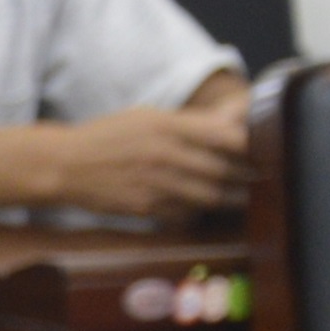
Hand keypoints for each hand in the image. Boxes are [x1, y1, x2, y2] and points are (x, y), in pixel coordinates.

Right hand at [48, 96, 252, 220]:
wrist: (62, 165)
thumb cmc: (108, 137)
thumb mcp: (147, 117)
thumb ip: (190, 123)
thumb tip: (233, 123)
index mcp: (168, 126)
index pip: (228, 136)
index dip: (254, 145)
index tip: (267, 147)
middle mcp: (165, 154)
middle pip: (225, 170)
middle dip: (249, 176)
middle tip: (266, 177)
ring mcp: (154, 183)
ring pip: (211, 196)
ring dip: (232, 199)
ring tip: (245, 197)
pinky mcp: (144, 207)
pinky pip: (185, 213)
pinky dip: (199, 212)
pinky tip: (204, 208)